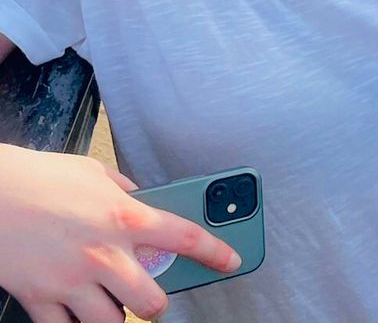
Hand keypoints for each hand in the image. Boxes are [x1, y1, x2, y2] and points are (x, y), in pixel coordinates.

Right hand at [0, 145, 239, 322]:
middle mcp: (104, 253)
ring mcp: (72, 281)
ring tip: (115, 306)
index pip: (187, 238)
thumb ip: (124, 190)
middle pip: (151, 301)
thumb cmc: (40, 178)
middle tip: (153, 297)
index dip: (216, 254)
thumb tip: (140, 198)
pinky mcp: (40, 298)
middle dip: (156, 304)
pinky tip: (76, 316)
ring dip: (116, 318)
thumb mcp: (94, 173)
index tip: (232, 262)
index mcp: (125, 217)